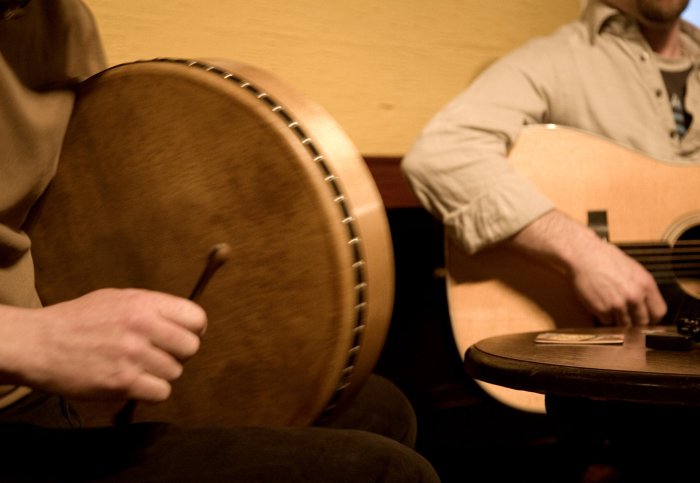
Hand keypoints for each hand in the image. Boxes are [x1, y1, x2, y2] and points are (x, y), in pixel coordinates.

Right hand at [0, 288, 206, 401]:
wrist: (39, 343)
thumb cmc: (78, 319)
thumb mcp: (118, 298)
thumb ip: (152, 308)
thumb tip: (182, 322)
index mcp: (144, 303)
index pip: (197, 318)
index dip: (194, 330)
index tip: (182, 336)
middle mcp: (143, 327)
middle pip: (191, 348)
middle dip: (179, 354)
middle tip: (160, 354)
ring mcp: (133, 356)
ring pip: (176, 372)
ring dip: (161, 374)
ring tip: (138, 367)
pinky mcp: (122, 383)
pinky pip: (161, 393)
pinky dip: (151, 392)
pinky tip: (134, 383)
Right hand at [568, 239, 666, 325]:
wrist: (583, 255)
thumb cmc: (605, 257)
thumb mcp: (632, 269)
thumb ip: (641, 287)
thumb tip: (644, 301)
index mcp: (646, 284)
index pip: (659, 311)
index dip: (653, 317)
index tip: (646, 317)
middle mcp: (635, 296)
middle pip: (642, 322)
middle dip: (635, 321)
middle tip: (627, 317)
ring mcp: (618, 305)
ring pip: (624, 325)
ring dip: (618, 320)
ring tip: (611, 309)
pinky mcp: (602, 309)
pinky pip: (607, 322)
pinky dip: (604, 317)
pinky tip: (600, 306)